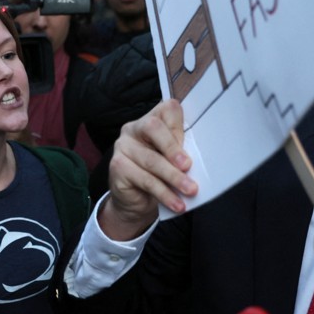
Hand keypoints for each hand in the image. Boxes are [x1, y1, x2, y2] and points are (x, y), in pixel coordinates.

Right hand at [100, 100, 195, 238]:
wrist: (135, 201)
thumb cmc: (159, 175)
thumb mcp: (172, 160)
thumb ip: (181, 151)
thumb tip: (196, 159)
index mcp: (150, 119)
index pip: (167, 110)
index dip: (180, 126)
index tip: (191, 145)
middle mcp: (133, 129)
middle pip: (153, 128)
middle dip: (173, 148)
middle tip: (188, 166)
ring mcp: (122, 147)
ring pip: (152, 160)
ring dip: (174, 177)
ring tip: (190, 190)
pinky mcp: (117, 167)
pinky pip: (145, 180)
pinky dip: (164, 193)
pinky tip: (176, 203)